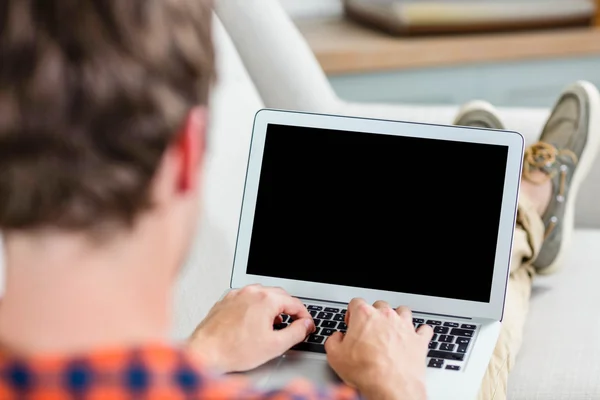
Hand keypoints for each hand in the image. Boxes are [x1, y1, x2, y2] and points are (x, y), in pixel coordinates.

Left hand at [188, 284, 313, 372]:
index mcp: (266, 300)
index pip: (294, 303)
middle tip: (294, 323)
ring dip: (272, 306)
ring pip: (263, 294)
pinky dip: (256, 306)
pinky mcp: (227, 300)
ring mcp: (237, 294)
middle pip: (279, 295)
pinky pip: (247, 298)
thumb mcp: (275, 345)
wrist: (205, 352)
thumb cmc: (233, 349)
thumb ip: (296, 332)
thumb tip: (306, 325)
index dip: (304, 315)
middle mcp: (252, 292)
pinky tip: (254, 321)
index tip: (306, 324)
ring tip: (274, 323)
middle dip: (289, 309)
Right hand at [325, 299, 432, 399]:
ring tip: (392, 329)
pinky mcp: (419, 340)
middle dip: (374, 315)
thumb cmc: (366, 371)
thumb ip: (333, 341)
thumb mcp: (335, 357)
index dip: (352, 312)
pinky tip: (415, 337)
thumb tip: (336, 338)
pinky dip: (420, 332)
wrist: (392, 387)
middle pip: (380, 305)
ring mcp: (405, 326)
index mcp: (365, 316)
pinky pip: (424, 329)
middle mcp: (386, 316)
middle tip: (369, 329)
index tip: (351, 323)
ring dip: (397, 318)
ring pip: (403, 311)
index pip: (356, 302)